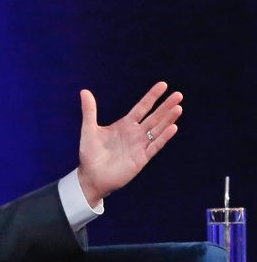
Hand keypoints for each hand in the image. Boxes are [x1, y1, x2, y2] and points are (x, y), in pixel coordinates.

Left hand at [77, 81, 182, 206]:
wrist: (91, 176)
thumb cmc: (90, 153)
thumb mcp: (89, 129)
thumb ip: (89, 111)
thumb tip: (84, 91)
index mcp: (124, 124)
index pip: (142, 107)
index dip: (152, 96)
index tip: (163, 85)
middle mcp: (135, 133)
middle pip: (154, 117)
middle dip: (166, 106)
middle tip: (179, 95)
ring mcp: (140, 145)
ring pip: (157, 129)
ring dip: (168, 119)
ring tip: (178, 108)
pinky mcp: (141, 158)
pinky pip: (155, 146)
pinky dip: (164, 137)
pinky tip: (173, 127)